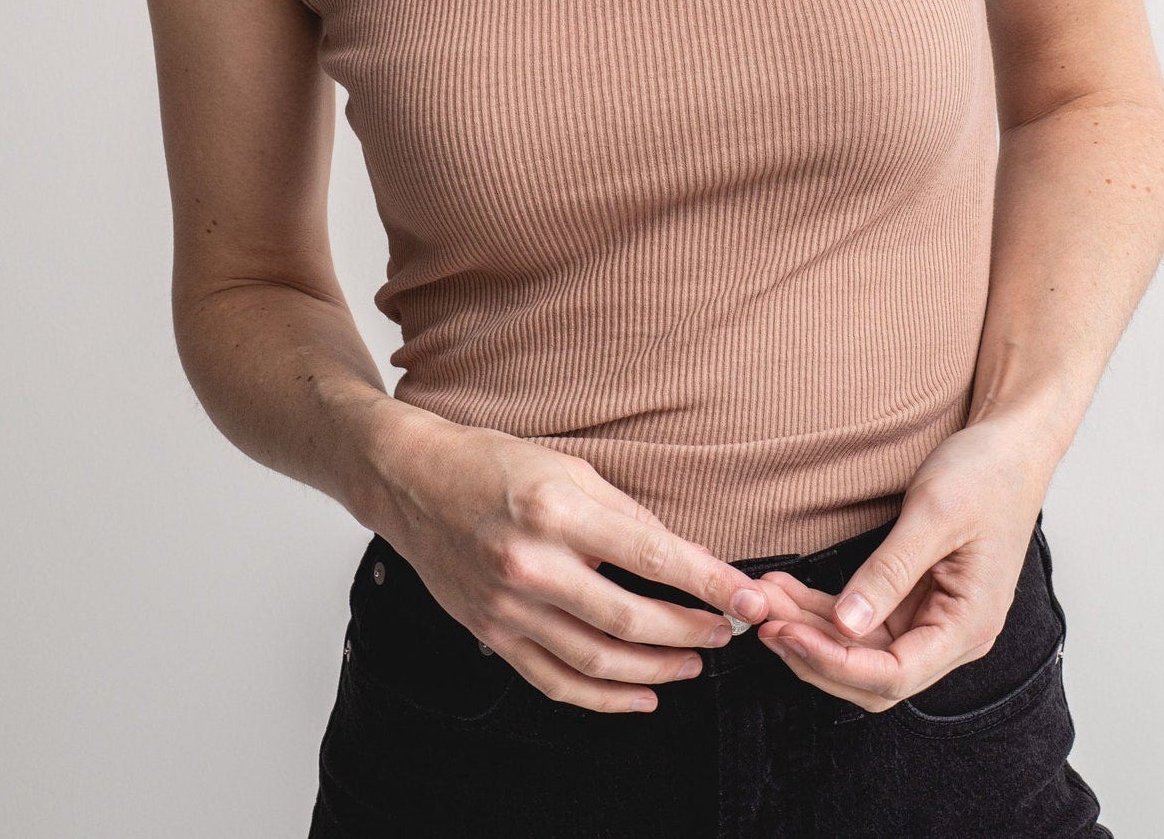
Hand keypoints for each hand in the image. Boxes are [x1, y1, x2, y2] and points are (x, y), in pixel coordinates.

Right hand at [376, 409, 769, 713]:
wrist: (414, 483)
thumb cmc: (494, 464)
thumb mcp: (568, 466)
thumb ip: (624, 513)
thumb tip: (678, 554)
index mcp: (557, 510)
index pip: (652, 556)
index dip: (709, 582)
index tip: (749, 598)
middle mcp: (532, 564)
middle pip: (630, 620)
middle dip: (691, 631)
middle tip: (727, 632)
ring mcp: (509, 607)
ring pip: (597, 661)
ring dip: (657, 669)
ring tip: (693, 663)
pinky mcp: (493, 635)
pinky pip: (556, 681)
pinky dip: (604, 699)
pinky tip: (641, 696)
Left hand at [754, 415, 1057, 712]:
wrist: (1010, 448)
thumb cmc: (986, 475)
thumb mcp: (935, 515)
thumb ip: (891, 572)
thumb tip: (846, 623)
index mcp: (967, 626)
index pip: (893, 675)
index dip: (835, 662)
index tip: (786, 632)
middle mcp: (950, 635)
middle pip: (872, 675)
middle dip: (813, 651)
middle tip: (761, 617)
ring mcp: (932, 620)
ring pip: (861, 650)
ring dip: (810, 630)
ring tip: (763, 599)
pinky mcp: (915, 600)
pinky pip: (863, 620)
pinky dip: (823, 610)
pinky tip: (788, 589)